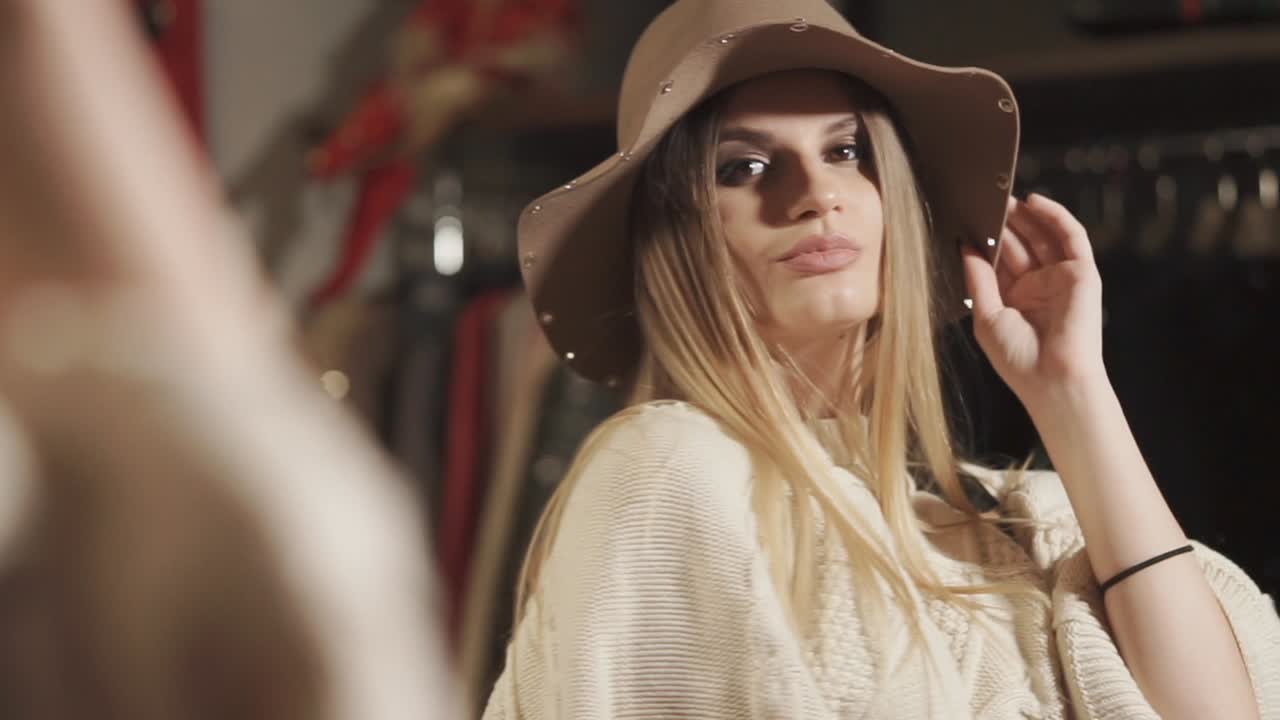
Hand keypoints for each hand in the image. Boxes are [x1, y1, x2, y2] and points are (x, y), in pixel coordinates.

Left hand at [961, 193, 1105, 405]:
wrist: (1053, 378)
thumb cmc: (1018, 358)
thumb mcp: (986, 315)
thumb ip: (978, 279)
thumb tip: (966, 246)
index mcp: (1015, 299)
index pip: (999, 261)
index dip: (985, 241)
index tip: (964, 220)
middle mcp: (1039, 286)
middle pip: (1020, 244)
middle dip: (1003, 223)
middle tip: (982, 199)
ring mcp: (1061, 278)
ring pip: (1043, 236)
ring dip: (1025, 215)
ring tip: (1002, 197)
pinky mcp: (1082, 272)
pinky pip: (1070, 236)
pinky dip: (1054, 216)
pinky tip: (1033, 201)